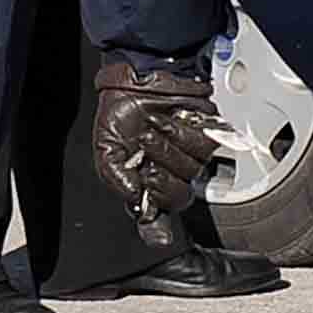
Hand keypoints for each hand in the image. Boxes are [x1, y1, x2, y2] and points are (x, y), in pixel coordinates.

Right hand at [90, 52, 235, 235]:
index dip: (157, 229)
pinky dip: (186, 130)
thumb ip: (118, 180)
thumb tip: (136, 202)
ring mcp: (189, 156)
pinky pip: (205, 145)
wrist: (138, 79)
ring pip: (193, 168)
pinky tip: (173, 119)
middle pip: (178, 195)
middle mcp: (170, 174)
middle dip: (160, 167)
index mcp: (145, 183)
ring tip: (155, 126)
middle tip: (145, 145)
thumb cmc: (120, 112)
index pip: (157, 218)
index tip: (159, 233)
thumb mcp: (107, 150)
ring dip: (171, 144)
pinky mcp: (206, 136)